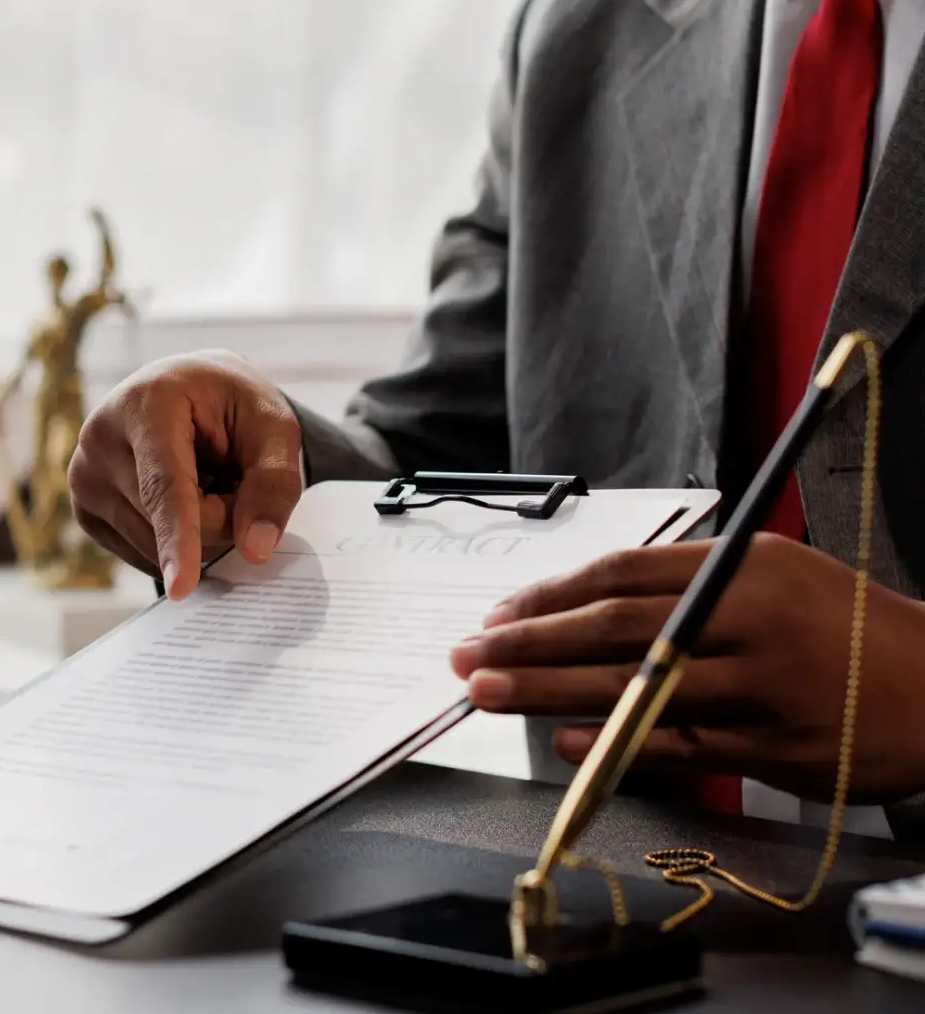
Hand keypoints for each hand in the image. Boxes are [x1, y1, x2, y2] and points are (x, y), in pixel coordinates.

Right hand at [68, 349, 302, 598]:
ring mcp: (85, 476)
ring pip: (155, 546)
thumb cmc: (234, 403)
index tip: (181, 588)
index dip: (179, 539)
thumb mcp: (274, 426)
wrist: (192, 388)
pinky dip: (175, 543)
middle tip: (235, 476)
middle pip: (169, 522)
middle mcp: (100, 438)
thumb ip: (274, 483)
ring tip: (204, 479)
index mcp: (147, 403)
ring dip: (200, 534)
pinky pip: (143, 555)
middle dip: (222, 519)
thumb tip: (256, 549)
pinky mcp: (86, 510)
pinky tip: (181, 499)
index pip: (165, 486)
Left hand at [450, 535, 924, 803]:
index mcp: (740, 565)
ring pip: (634, 687)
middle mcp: (745, 617)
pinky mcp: (772, 746)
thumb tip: (584, 607)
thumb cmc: (840, 626)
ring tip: (491, 693)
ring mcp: (759, 685)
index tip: (500, 615)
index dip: (551, 595)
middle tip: (471, 655)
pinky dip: (618, 744)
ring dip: (551, 691)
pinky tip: (568, 743)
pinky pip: (679, 746)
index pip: (621, 574)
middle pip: (612, 627)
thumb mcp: (771, 574)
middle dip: (530, 641)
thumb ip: (687, 584)